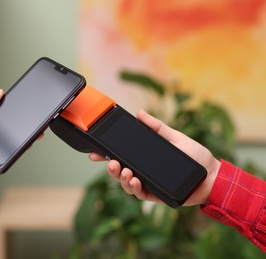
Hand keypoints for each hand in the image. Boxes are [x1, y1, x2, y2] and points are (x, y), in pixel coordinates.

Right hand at [89, 109, 220, 205]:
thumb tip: (140, 113)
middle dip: (111, 169)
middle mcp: (143, 170)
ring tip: (125, 171)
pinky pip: (140, 194)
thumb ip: (157, 127)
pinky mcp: (156, 194)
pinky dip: (134, 188)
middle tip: (111, 163)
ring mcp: (148, 183)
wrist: (212, 176)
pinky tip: (135, 181)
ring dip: (121, 179)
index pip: (122, 156)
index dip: (106, 155)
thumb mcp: (175, 137)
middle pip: (119, 171)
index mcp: (145, 157)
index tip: (94, 152)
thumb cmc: (196, 156)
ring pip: (126, 184)